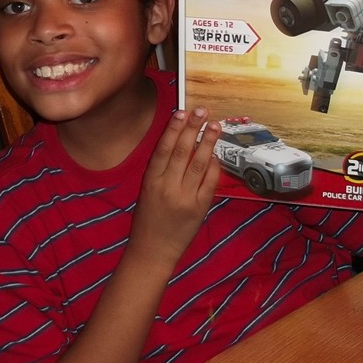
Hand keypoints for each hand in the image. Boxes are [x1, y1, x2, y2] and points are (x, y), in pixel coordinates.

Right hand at [130, 108, 220, 266]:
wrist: (153, 252)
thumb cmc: (147, 219)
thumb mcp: (147, 191)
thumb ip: (161, 169)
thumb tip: (179, 142)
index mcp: (150, 181)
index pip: (163, 149)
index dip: (173, 129)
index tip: (181, 112)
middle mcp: (167, 187)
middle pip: (182, 151)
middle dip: (193, 128)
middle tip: (201, 111)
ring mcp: (185, 198)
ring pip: (199, 163)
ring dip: (207, 142)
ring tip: (214, 125)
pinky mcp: (200, 208)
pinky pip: (210, 182)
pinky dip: (214, 166)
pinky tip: (216, 154)